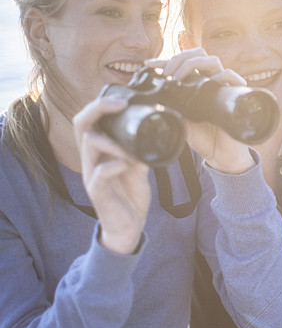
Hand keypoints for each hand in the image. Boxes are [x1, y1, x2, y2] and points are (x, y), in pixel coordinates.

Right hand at [74, 97, 151, 253]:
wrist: (129, 228)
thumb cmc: (130, 197)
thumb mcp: (139, 169)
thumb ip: (141, 153)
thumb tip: (153, 136)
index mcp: (99, 152)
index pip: (89, 121)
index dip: (100, 106)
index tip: (121, 99)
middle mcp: (91, 160)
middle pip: (81, 125)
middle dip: (98, 109)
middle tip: (118, 105)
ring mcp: (92, 176)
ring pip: (88, 145)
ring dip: (111, 140)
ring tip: (130, 146)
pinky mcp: (97, 192)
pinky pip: (99, 174)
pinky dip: (114, 165)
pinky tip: (128, 165)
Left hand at [147, 49, 254, 173]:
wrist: (221, 154)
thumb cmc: (202, 138)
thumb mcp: (179, 122)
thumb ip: (170, 110)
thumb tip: (150, 102)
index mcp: (195, 84)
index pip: (180, 64)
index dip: (164, 61)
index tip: (148, 65)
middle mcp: (210, 81)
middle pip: (198, 54)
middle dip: (180, 59)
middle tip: (168, 73)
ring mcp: (223, 86)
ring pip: (213, 60)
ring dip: (193, 64)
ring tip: (179, 78)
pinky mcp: (236, 95)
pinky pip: (233, 77)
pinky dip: (223, 75)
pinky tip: (210, 83)